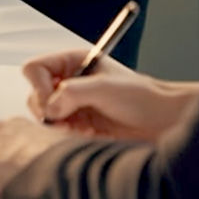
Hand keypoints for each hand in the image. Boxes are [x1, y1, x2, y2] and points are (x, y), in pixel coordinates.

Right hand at [22, 49, 198, 141]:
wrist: (163, 123)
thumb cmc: (143, 97)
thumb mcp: (105, 87)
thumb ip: (72, 92)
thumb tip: (50, 107)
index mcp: (73, 63)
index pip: (35, 69)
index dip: (39, 86)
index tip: (53, 100)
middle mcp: (69, 82)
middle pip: (35, 94)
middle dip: (48, 109)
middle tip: (65, 118)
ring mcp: (72, 105)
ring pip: (44, 116)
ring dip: (58, 124)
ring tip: (81, 126)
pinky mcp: (78, 125)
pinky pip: (57, 132)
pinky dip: (66, 135)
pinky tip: (86, 133)